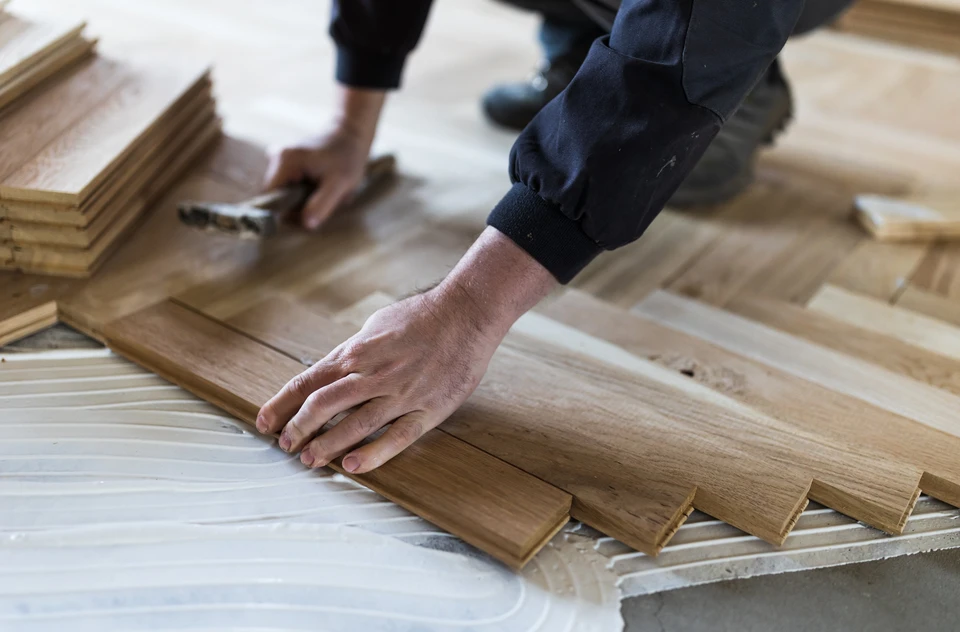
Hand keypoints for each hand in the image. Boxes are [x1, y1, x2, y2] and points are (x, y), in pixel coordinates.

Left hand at [255, 227, 558, 472]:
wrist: (467, 314)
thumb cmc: (422, 317)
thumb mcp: (377, 325)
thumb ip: (353, 350)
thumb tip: (332, 368)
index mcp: (357, 352)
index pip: (309, 381)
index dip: (282, 404)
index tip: (264, 422)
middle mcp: (373, 373)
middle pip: (323, 405)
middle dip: (298, 428)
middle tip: (285, 446)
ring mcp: (400, 393)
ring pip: (354, 425)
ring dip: (327, 445)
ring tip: (309, 461)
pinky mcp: (427, 410)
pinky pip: (396, 437)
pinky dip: (372, 454)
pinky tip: (353, 465)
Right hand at [263, 86, 385, 229]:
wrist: (351, 134)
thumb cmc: (348, 158)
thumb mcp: (339, 185)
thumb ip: (322, 205)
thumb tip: (306, 225)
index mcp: (284, 161)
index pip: (270, 197)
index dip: (285, 212)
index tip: (305, 215)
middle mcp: (275, 156)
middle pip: (275, 195)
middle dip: (295, 205)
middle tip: (319, 201)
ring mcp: (278, 157)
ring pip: (282, 191)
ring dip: (299, 198)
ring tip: (320, 190)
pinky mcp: (285, 160)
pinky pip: (287, 184)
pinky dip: (301, 189)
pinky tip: (317, 183)